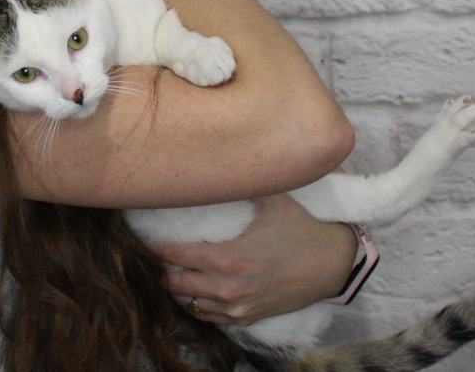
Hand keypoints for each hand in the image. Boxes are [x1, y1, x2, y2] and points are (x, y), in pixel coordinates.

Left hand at [150, 195, 357, 325]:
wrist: (331, 265)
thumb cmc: (300, 229)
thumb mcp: (271, 200)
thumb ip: (242, 183)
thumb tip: (218, 157)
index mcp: (227, 258)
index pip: (174, 255)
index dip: (154, 246)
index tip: (142, 236)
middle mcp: (228, 287)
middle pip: (174, 283)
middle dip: (161, 269)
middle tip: (154, 254)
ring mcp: (238, 306)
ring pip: (189, 304)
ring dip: (176, 289)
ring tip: (169, 271)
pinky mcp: (248, 317)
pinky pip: (211, 318)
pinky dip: (196, 306)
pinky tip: (193, 292)